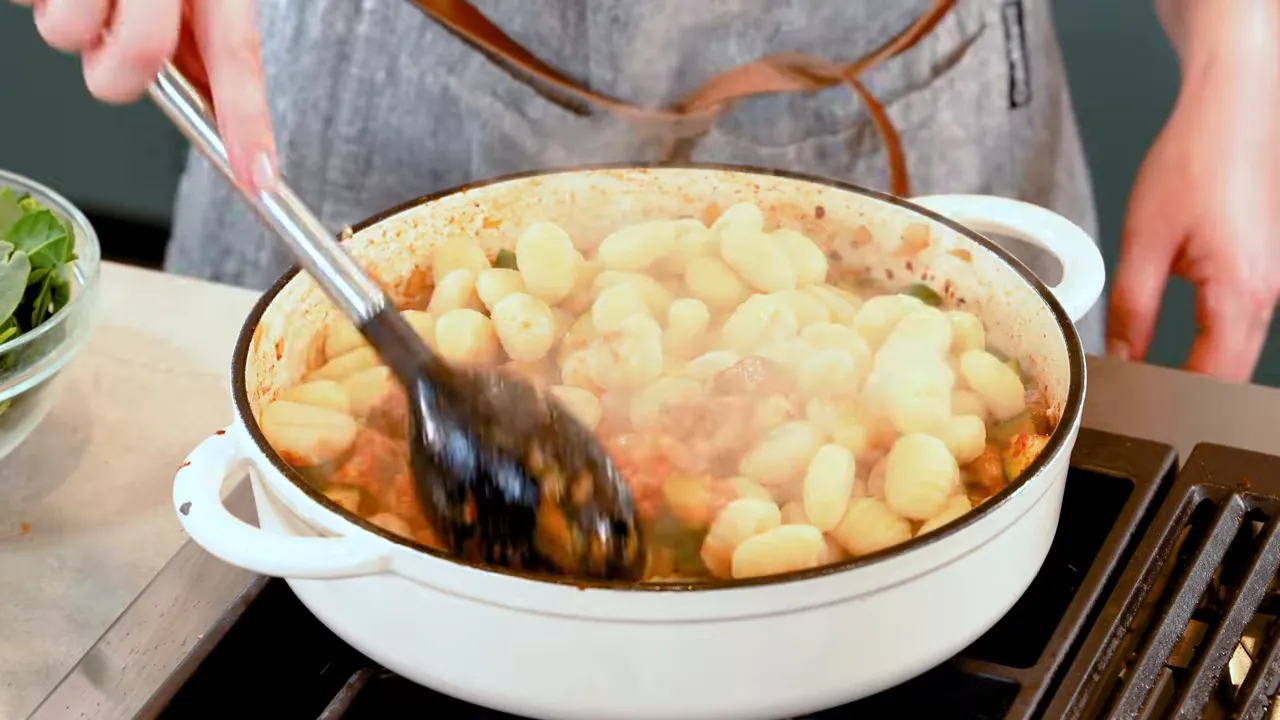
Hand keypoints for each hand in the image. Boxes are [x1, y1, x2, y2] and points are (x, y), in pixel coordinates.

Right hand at [15, 0, 275, 191]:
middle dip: (118, 70)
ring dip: (67, 21)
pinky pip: (25, 0)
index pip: (237, 54)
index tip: (258, 176)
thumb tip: (219, 103)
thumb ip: (203, 32)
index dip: (247, 122)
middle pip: (140, 58)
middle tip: (111, 34)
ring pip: (66, 35)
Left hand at [1107, 56, 1279, 381]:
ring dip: (1197, 371)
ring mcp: (1265, 284)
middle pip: (1228, 375)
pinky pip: (1237, 326)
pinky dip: (1208, 344)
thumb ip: (1131, 309)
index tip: (1131, 409)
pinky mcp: (1258, 271)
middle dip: (1184, 395)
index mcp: (1240, 293)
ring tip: (1149, 381)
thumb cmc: (1196, 159)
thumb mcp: (1144, 241)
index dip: (1167, 400)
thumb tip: (1121, 357)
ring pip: (1235, 353)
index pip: (1210, 379)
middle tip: (1135, 404)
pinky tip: (1177, 349)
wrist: (1231, 110)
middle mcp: (1264, 296)